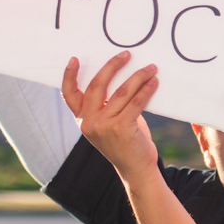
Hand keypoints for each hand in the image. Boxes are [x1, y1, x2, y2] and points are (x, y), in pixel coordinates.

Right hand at [62, 53, 159, 180]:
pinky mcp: (121, 128)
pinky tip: (154, 82)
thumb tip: (123, 76)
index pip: (69, 95)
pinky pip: (136, 102)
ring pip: (121, 92)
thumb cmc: (124, 142)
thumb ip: (108, 104)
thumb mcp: (109, 122)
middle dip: (112, 66)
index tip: (75, 59)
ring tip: (150, 68)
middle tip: (127, 54)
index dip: (69, 75)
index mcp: (82, 119)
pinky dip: (146, 90)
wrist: (135, 169)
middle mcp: (89, 122)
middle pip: (97, 85)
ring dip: (138, 76)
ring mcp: (104, 126)